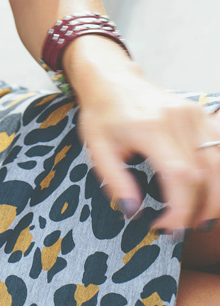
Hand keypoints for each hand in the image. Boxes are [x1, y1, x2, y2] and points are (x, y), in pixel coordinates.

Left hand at [66, 36, 219, 233]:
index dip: (180, 209)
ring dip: (213, 197)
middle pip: (205, 175)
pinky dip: (216, 176)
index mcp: (150, 127)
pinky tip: (205, 192)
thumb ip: (115, 182)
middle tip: (181, 227)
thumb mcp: (97, 148)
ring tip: (196, 217)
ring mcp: (193, 113)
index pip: (181, 176)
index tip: (165, 226)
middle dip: (198, 209)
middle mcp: (177, 118)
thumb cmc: (102, 112)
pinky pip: (218, 150)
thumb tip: (133, 212)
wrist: (111, 78)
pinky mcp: (199, 113)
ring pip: (218, 164)